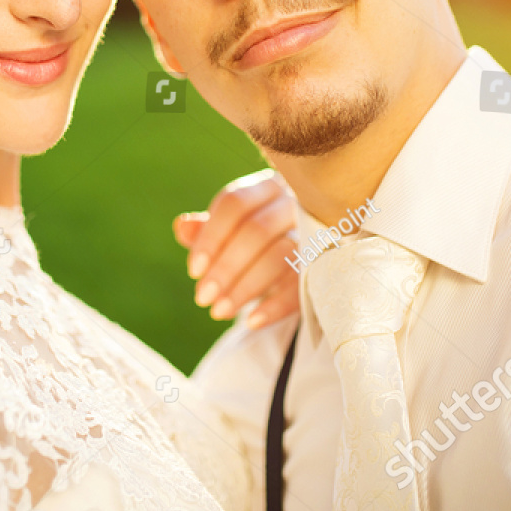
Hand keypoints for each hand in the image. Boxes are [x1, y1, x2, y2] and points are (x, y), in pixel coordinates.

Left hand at [173, 169, 300, 330]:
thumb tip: (182, 227)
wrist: (302, 260)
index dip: (211, 237)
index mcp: (266, 188)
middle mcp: (294, 203)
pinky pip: (302, 285)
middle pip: (256, 231)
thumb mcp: (230, 233)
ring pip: (280, 256)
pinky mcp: (327, 265)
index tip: (193, 271)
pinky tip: (252, 321)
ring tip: (219, 312)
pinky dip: (275, 305)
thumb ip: (205, 230)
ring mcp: (315, 233)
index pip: (234, 204)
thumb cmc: (257, 241)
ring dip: (245, 288)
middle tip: (202, 298)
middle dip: (226, 267)